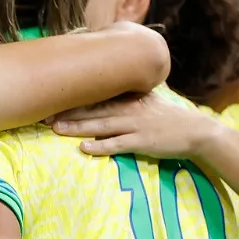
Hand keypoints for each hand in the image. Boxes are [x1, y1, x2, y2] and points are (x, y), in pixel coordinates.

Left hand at [52, 92, 219, 158]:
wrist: (196, 131)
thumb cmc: (167, 118)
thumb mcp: (146, 101)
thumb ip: (125, 96)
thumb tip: (105, 90)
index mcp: (128, 98)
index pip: (95, 96)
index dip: (72, 98)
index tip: (50, 98)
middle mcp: (129, 109)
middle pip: (92, 109)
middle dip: (67, 112)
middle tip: (42, 114)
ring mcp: (135, 125)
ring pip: (101, 125)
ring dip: (77, 127)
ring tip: (55, 128)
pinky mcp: (142, 142)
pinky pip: (117, 144)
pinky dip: (100, 146)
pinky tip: (84, 148)